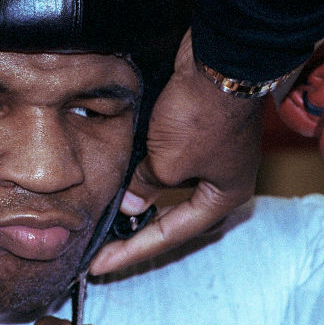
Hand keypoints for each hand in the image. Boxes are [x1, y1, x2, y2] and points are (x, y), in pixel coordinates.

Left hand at [90, 31, 262, 274]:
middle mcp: (224, 181)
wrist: (219, 58)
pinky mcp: (202, 131)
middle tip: (105, 249)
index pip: (171, 236)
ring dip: (142, 204)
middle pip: (177, 220)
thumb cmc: (202, 114)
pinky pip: (170, 164)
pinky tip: (125, 178)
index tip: (98, 266)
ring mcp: (215, 155)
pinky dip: (146, 174)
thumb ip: (147, 187)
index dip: (131, 252)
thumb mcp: (167, 161)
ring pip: (173, 191)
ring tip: (110, 219)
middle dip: (141, 236)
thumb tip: (133, 206)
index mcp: (225, 197)